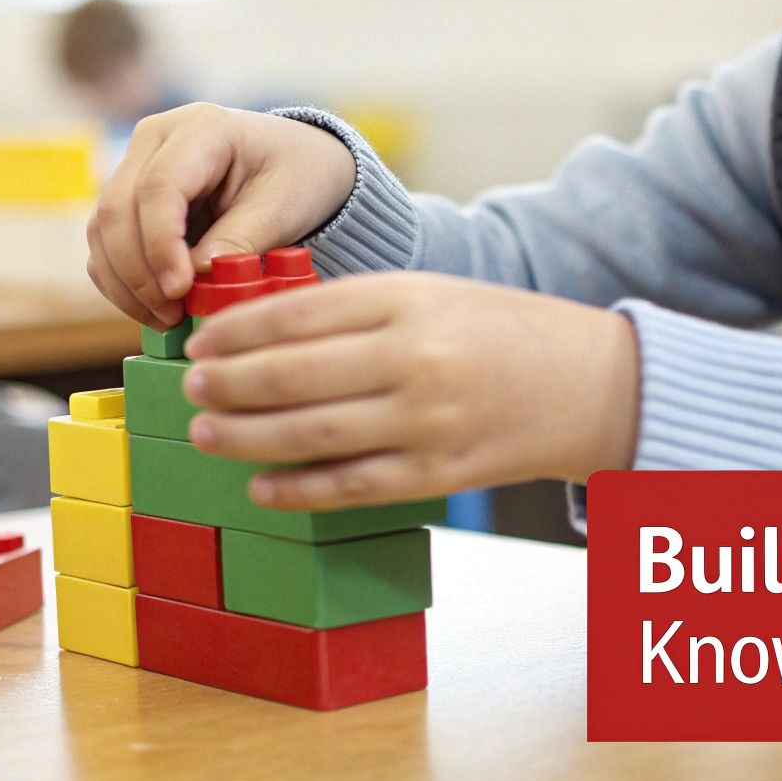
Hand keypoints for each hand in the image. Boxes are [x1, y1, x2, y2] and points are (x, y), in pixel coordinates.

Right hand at [87, 104, 356, 329]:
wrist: (295, 162)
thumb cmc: (295, 176)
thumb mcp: (283, 206)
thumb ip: (240, 239)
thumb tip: (196, 276)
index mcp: (202, 127)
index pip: (159, 187)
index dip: (160, 245)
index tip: (179, 291)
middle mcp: (156, 139)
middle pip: (118, 208)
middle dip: (138, 272)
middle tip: (171, 315)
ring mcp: (135, 166)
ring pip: (103, 230)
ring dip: (125, 283)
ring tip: (167, 318)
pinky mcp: (128, 199)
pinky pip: (106, 245)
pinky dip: (121, 282)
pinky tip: (154, 309)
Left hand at [181, 272, 641, 509]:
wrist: (590, 384)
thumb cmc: (498, 331)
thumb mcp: (429, 293)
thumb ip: (353, 309)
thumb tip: (260, 332)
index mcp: (407, 299)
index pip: (297, 313)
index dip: (236, 332)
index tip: (200, 341)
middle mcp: (413, 358)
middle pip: (292, 376)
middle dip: (227, 384)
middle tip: (191, 388)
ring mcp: (425, 421)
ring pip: (311, 433)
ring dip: (245, 436)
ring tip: (205, 433)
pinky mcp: (436, 473)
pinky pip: (350, 485)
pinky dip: (298, 487)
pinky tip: (261, 485)